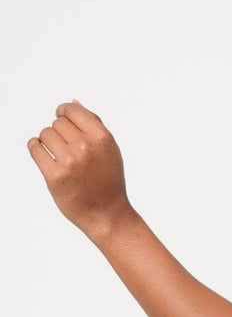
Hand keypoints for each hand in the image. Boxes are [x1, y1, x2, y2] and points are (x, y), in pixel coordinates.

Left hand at [26, 99, 133, 238]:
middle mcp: (86, 147)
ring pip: (45, 134)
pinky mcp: (55, 176)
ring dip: (47, 141)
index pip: (72, 110)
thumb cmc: (109, 181)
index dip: (64, 112)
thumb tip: (73, 103)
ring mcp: (69, 162)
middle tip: (66, 147)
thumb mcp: (110, 149)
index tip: (62, 119)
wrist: (107, 214)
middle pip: (57, 122)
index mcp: (102, 138)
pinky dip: (36, 148)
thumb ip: (93, 124)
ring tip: (57, 154)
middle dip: (59, 132)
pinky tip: (44, 155)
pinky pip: (35, 148)